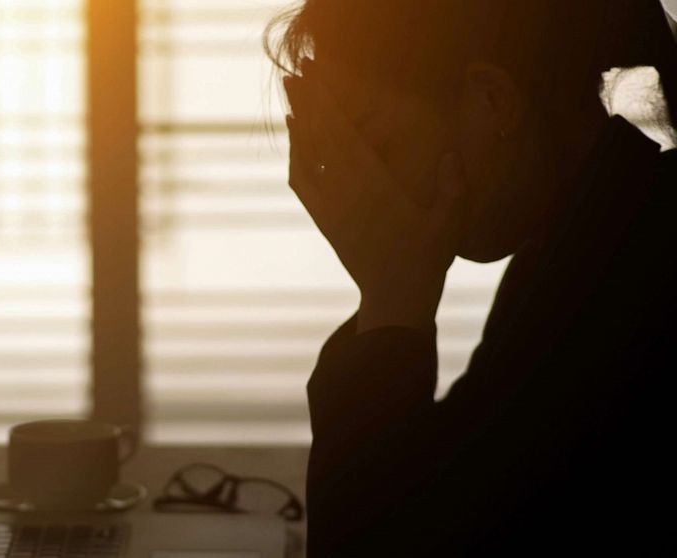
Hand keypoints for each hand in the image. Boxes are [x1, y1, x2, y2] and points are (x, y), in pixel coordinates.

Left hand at [284, 67, 467, 332]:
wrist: (395, 298)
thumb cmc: (427, 257)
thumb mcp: (451, 222)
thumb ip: (452, 185)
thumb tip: (451, 151)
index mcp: (375, 187)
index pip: (345, 137)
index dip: (329, 105)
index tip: (318, 80)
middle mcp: (346, 194)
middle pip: (320, 140)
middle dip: (308, 104)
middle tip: (294, 75)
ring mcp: (331, 208)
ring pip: (305, 159)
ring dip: (297, 127)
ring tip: (291, 99)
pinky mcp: (324, 220)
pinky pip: (302, 184)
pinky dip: (296, 158)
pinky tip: (296, 142)